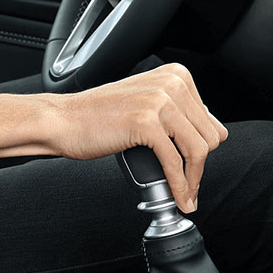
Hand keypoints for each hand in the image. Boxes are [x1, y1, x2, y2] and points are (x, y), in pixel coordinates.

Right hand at [52, 63, 227, 212]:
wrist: (62, 120)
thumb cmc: (96, 117)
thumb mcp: (145, 103)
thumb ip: (176, 113)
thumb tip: (209, 136)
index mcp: (176, 75)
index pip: (211, 122)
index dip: (200, 150)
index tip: (189, 169)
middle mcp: (171, 83)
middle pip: (210, 137)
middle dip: (198, 167)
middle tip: (185, 186)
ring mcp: (159, 101)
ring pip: (198, 150)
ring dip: (193, 180)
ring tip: (186, 196)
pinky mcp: (146, 122)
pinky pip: (175, 161)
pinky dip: (179, 185)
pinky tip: (178, 197)